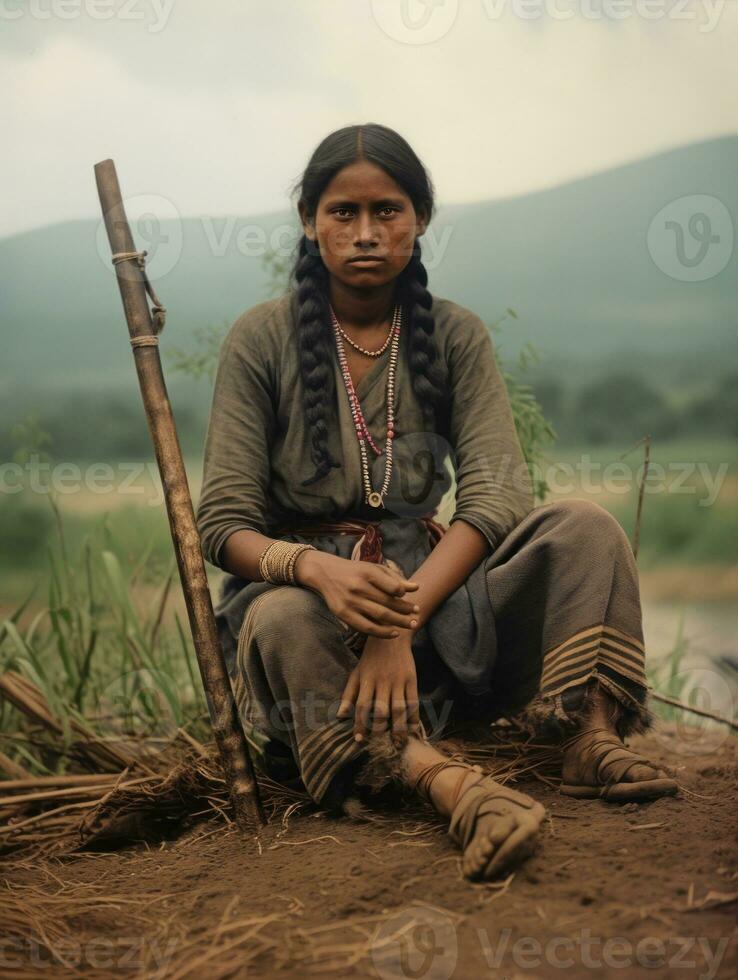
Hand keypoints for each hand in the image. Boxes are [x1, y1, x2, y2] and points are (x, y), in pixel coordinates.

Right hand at [295, 551, 420, 639]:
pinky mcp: (343, 613)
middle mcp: (359, 586)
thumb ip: (395, 578)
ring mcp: (350, 601)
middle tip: (417, 616)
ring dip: (399, 622)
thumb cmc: (355, 571)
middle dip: (406, 611)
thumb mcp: (373, 568)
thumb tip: (416, 587)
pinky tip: (394, 633)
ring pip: (380, 616)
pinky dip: (382, 632)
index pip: (393, 587)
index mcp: (368, 572)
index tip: (410, 598)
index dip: (404, 595)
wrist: (324, 572)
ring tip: (411, 625)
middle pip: (388, 603)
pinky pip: (366, 627)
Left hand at [336, 633, 420, 741]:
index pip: (362, 706)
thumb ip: (349, 695)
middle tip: (381, 745)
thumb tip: (340, 716)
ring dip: (400, 727)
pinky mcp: (412, 678)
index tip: (359, 740)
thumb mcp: (356, 673)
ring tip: (399, 743)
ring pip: (399, 708)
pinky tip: (413, 728)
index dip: (360, 723)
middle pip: (382, 710)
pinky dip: (414, 716)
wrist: (391, 636)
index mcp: (367, 680)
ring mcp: (398, 680)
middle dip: (381, 729)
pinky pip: (413, 701)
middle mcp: (382, 681)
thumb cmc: (370, 659)